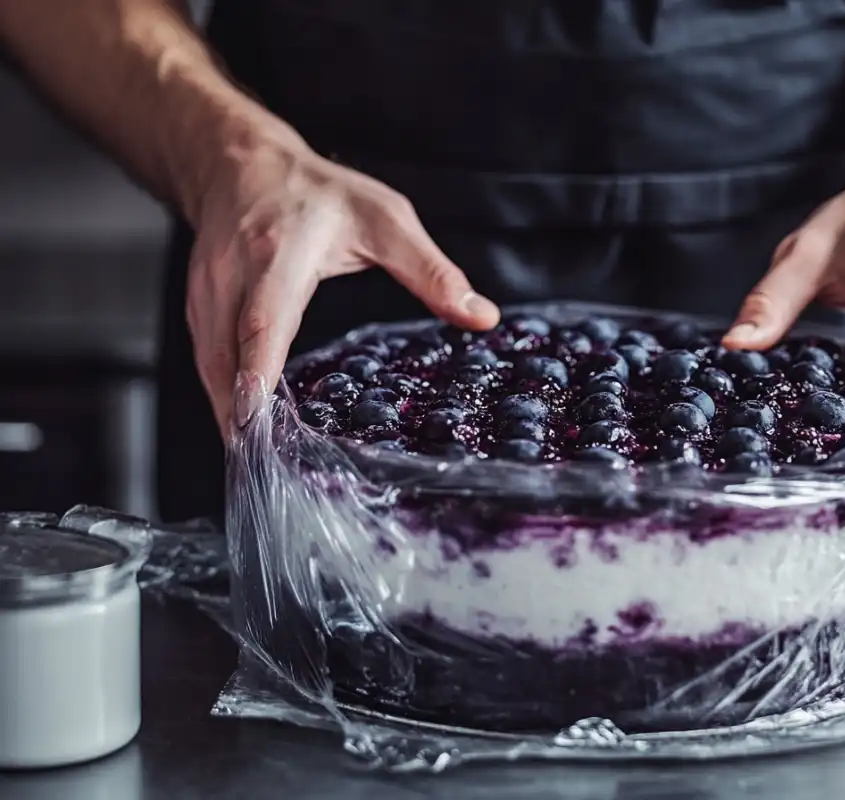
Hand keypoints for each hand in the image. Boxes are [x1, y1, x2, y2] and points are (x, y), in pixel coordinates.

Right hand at [186, 140, 500, 438]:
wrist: (240, 164)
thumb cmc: (317, 193)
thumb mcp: (386, 220)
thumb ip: (432, 272)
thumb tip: (483, 316)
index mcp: (281, 255)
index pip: (264, 319)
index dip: (259, 370)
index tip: (259, 414)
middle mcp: (233, 276)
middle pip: (227, 354)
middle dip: (239, 412)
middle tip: (261, 464)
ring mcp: (207, 293)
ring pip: (209, 364)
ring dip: (227, 412)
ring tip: (253, 461)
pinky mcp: (199, 308)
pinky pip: (206, 360)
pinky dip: (222, 396)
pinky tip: (244, 428)